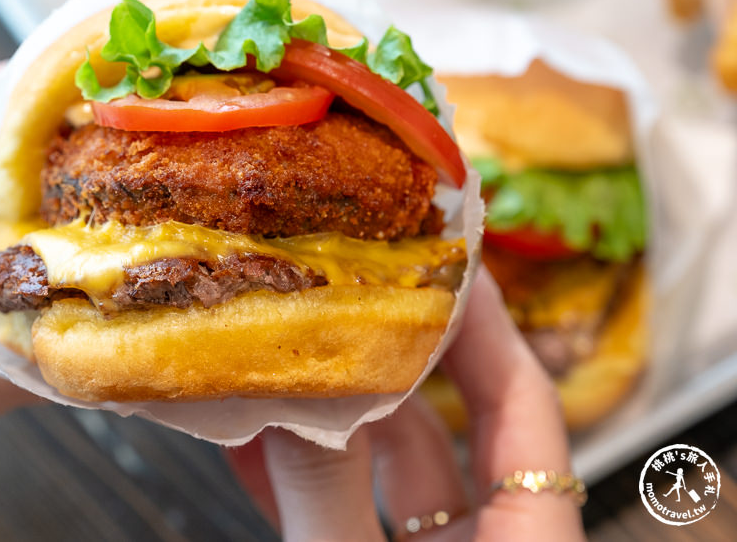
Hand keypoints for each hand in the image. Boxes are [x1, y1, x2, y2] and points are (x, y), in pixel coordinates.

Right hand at [227, 271, 585, 540]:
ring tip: (272, 353)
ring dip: (323, 413)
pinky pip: (336, 510)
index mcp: (527, 540)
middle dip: (381, 353)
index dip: (484, 321)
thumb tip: (285, 388)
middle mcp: (484, 541)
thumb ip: (329, 493)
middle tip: (336, 287)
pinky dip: (291, 477)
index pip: (524, 402)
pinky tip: (242, 436)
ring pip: (379, 464)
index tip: (440, 256)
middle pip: (443, 420)